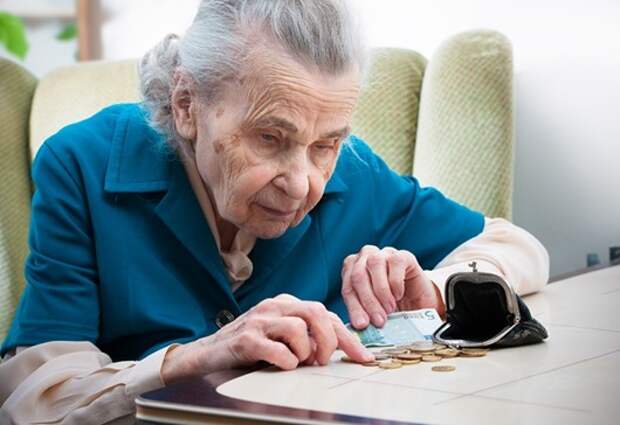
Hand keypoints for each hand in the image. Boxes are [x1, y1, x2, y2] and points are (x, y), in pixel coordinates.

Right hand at [161, 294, 373, 383]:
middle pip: (316, 312)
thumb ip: (304, 335)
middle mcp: (273, 306)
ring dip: (306, 352)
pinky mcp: (246, 339)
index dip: (347, 336)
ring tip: (299, 362)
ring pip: (298, 328)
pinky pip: (278, 350)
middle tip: (324, 360)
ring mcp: (259, 321)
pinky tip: (282, 366)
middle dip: (329, 340)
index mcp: (285, 304)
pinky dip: (287, 362)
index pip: (324, 313)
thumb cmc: (248, 347)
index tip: (363, 357)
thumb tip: (337, 348)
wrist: (206, 354)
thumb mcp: (279, 336)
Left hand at [341, 245, 444, 328]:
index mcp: (352, 270)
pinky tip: (398, 295)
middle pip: (358, 275)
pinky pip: (395, 262)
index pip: (348, 287)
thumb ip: (364, 313)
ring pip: (374, 264)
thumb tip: (359, 325)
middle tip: (379, 321)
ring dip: (381, 291)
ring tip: (389, 309)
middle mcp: (365, 257)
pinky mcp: (403, 255)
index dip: (354, 307)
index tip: (362, 325)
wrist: (418, 302)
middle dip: (368, 301)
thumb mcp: (374, 311)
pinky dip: (395, 282)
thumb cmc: (392, 306)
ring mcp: (384, 253)